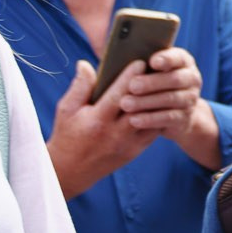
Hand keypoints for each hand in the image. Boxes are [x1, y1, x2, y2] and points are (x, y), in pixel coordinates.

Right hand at [45, 56, 156, 198]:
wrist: (70, 171)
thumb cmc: (67, 135)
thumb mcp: (67, 110)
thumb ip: (79, 87)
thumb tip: (85, 63)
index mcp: (98, 120)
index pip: (119, 95)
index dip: (131, 77)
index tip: (141, 61)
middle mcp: (115, 133)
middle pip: (140, 106)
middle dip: (150, 87)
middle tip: (159, 69)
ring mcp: (128, 144)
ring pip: (152, 119)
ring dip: (159, 101)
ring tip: (165, 83)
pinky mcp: (135, 151)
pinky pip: (154, 131)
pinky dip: (159, 116)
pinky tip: (163, 102)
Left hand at [117, 46, 222, 170]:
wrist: (173, 114)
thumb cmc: (151, 83)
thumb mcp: (147, 68)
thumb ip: (133, 54)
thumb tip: (104, 35)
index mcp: (183, 61)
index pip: (178, 57)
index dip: (166, 59)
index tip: (151, 61)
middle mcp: (191, 79)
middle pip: (174, 79)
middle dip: (152, 82)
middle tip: (131, 86)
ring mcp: (190, 99)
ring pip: (170, 99)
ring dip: (146, 102)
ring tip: (125, 103)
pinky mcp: (184, 118)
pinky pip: (168, 118)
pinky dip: (150, 119)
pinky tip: (134, 119)